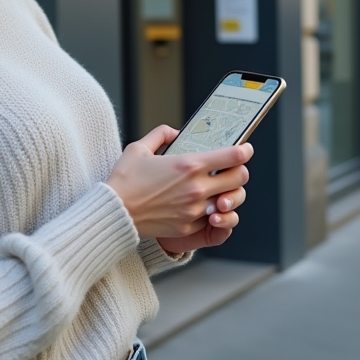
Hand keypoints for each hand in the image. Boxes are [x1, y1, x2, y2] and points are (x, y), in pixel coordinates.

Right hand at [106, 125, 250, 242]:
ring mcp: (195, 209)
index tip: (245, 149)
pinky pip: (211, 217)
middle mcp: (197, 188)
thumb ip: (161, 134)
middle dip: (239, 172)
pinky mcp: (189, 225)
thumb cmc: (125, 179)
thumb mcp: (139, 148)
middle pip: (239, 179)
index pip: (233, 156)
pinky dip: (210, 210)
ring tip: (217, 188)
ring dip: (227, 193)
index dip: (244, 151)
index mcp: (189, 164)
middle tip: (232, 169)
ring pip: (229, 200)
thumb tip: (176, 133)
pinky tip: (200, 203)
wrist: (114, 212)